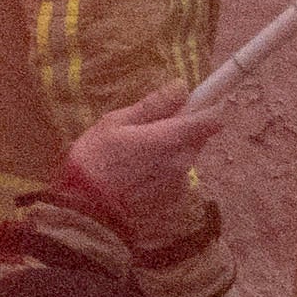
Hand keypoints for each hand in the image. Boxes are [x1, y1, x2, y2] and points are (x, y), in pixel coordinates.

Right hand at [57, 91, 214, 222]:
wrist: (86, 209)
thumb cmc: (94, 159)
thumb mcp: (114, 122)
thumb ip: (153, 105)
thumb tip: (182, 86)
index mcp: (170, 138)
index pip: (211, 118)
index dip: (208, 105)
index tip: (195, 99)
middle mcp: (182, 160)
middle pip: (198, 136)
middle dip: (182, 127)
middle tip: (148, 127)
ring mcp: (179, 181)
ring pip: (186, 154)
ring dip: (172, 148)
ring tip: (137, 153)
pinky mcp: (172, 197)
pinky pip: (175, 172)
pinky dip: (163, 168)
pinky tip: (137, 172)